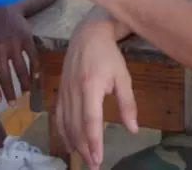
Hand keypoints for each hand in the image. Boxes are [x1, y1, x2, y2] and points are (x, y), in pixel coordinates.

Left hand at [0, 6, 38, 105]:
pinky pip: (32, 56)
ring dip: (24, 83)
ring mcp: (14, 42)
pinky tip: (36, 77)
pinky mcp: (26, 37)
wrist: (3, 5)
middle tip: (12, 104)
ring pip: (20, 68)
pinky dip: (35, 68)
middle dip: (9, 91)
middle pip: (5, 74)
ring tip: (25, 93)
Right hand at [57, 20, 137, 167]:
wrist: (87, 35)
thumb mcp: (123, 78)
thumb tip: (133, 129)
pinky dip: (63, 131)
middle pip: (76, 126)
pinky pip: (59, 115)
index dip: (94, 142)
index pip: (91, 121)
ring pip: (66, 123)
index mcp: (90, 87)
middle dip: (84, 149)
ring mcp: (65, 91)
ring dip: (74, 143)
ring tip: (83, 158)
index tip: (98, 159)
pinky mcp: (60, 90)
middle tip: (93, 165)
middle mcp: (74, 91)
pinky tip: (68, 143)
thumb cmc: (108, 56)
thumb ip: (127, 104)